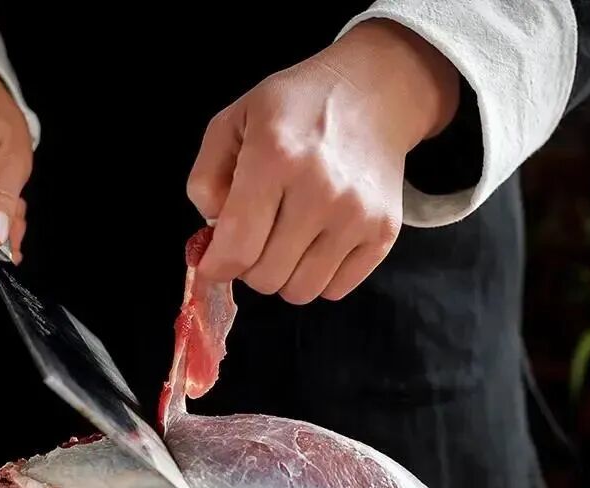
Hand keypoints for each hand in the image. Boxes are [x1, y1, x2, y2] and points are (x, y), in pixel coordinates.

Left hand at [187, 19, 458, 303]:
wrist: (374, 93)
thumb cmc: (295, 108)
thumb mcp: (234, 121)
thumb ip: (206, 177)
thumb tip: (213, 234)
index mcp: (274, 157)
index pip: (238, 246)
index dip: (217, 266)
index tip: (214, 263)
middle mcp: (320, 190)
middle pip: (266, 276)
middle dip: (249, 266)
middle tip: (254, 239)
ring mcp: (357, 215)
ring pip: (301, 292)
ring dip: (284, 276)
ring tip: (285, 243)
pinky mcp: (384, 232)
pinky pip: (335, 290)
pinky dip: (318, 278)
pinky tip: (316, 244)